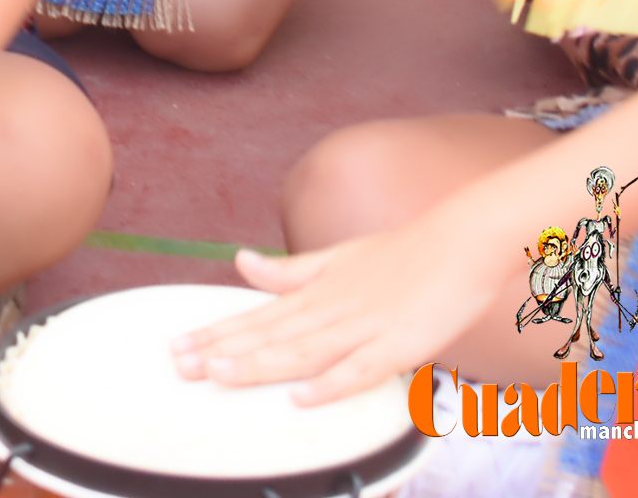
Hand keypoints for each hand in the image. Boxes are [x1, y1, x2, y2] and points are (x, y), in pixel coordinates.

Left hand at [173, 225, 507, 403]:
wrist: (463, 240)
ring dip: (260, 364)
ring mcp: (366, 326)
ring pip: (304, 350)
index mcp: (317, 290)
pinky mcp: (402, 344)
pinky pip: (363, 369)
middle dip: (222, 352)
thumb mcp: (337, 258)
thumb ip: (289, 270)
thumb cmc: (402, 254)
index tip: (175, 346)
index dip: (216, 332)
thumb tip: (240, 260)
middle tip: (177, 365)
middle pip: (270, 334)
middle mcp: (333, 308)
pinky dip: (332, 384)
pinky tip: (302, 397)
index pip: (257, 315)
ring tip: (218, 376)